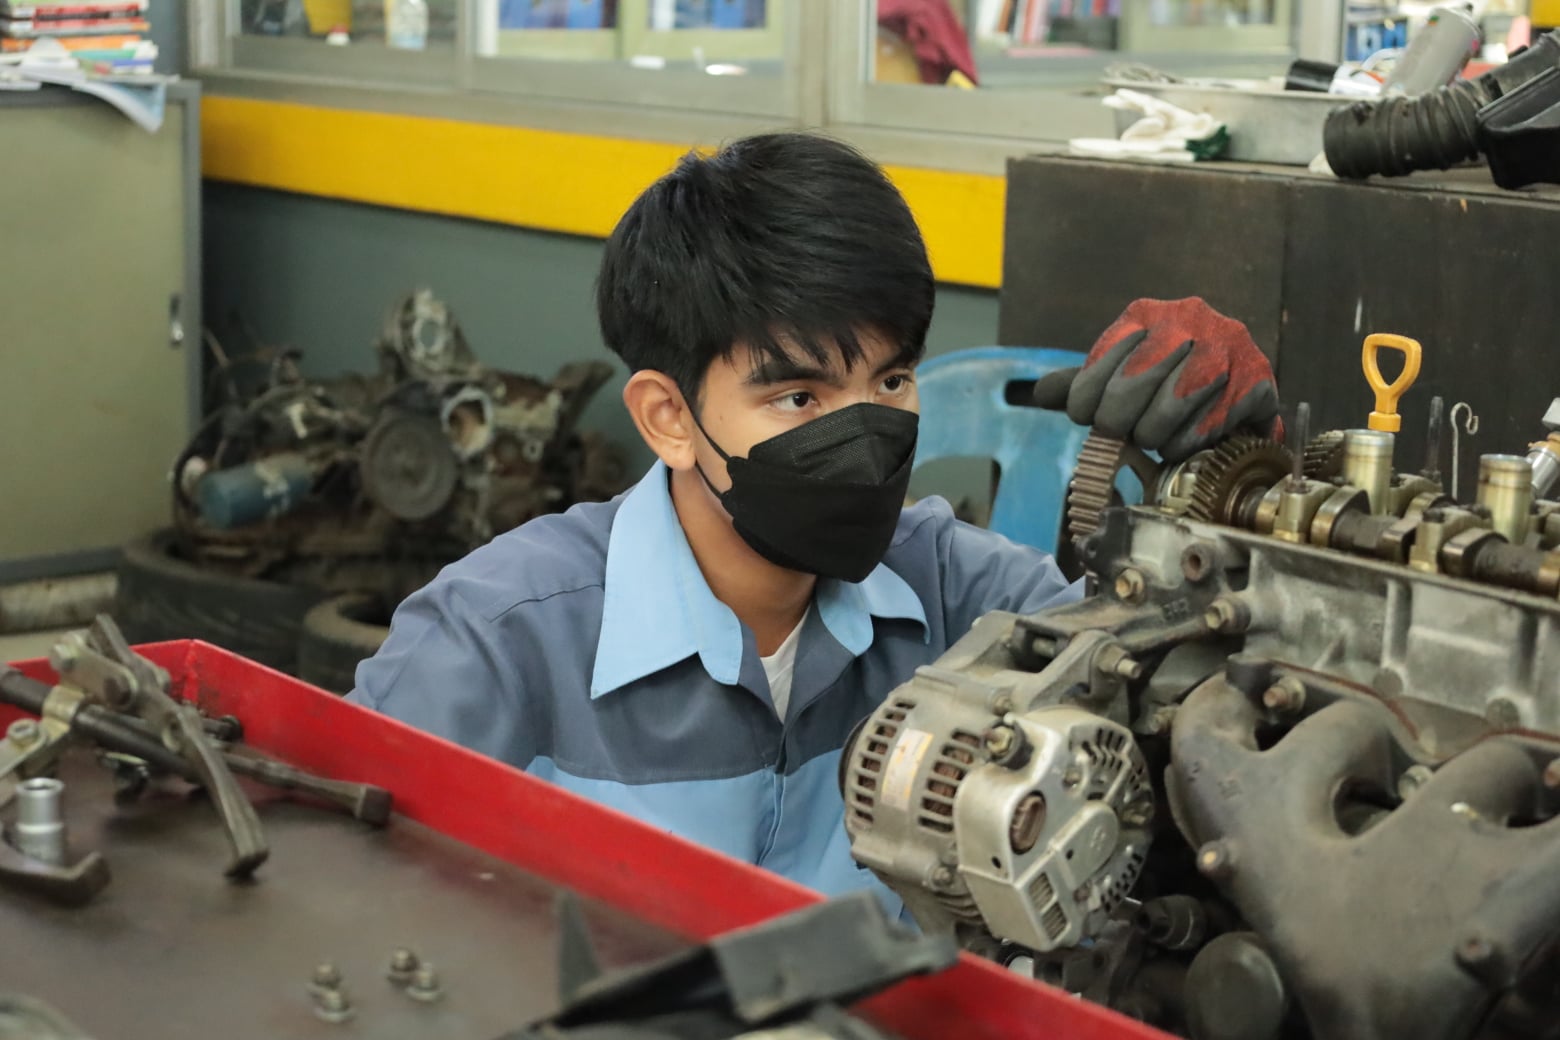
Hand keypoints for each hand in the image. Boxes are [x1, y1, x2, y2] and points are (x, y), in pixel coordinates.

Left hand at [1032, 297, 1281, 462]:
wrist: (1243, 371)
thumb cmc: (1172, 373)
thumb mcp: (1123, 369)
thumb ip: (1082, 381)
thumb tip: (1040, 393)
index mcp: (1145, 314)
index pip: (1094, 370)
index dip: (1084, 404)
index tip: (1089, 417)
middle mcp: (1187, 321)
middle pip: (1124, 393)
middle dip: (1117, 424)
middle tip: (1126, 431)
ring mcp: (1226, 348)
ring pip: (1165, 413)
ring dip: (1154, 437)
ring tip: (1158, 436)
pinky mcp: (1255, 380)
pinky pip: (1205, 429)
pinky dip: (1188, 444)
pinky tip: (1186, 438)